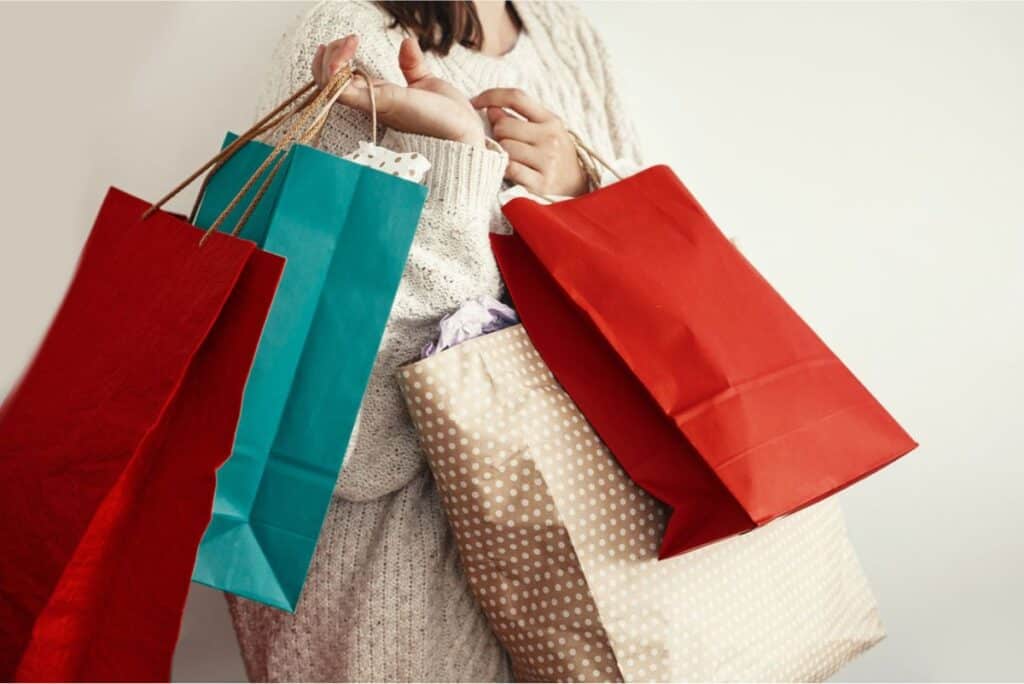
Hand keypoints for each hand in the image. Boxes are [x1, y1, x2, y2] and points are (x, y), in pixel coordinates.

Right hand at [313, 35, 485, 146]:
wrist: (462, 134)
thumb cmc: (446, 117)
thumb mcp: (426, 84)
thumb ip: (412, 66)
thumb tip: (407, 42)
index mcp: (378, 97)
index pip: (339, 80)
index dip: (334, 58)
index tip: (350, 40)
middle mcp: (370, 104)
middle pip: (327, 83)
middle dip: (328, 56)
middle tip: (348, 40)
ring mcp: (373, 106)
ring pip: (330, 86)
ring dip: (331, 59)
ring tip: (349, 43)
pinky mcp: (383, 105)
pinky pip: (345, 92)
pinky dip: (337, 73)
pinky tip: (346, 55)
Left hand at [471, 88, 588, 196]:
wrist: (577, 189)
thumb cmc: (554, 157)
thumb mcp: (544, 133)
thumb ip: (519, 119)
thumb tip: (490, 108)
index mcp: (551, 120)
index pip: (516, 97)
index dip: (491, 96)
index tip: (474, 102)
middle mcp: (550, 138)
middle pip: (503, 125)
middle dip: (498, 134)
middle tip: (506, 144)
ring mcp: (547, 161)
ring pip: (505, 148)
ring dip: (502, 154)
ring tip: (513, 159)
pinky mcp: (540, 183)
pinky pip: (510, 169)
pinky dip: (505, 170)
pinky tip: (513, 172)